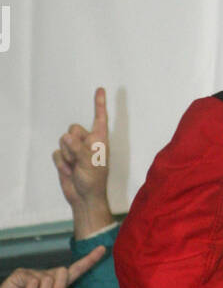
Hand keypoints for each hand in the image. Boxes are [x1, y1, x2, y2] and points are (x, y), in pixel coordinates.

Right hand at [53, 88, 113, 237]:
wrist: (84, 198)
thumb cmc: (94, 180)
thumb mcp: (90, 163)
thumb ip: (79, 148)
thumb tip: (67, 137)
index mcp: (99, 140)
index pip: (100, 118)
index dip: (99, 104)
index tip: (100, 89)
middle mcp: (87, 142)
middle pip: (73, 128)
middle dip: (73, 143)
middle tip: (80, 158)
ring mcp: (75, 150)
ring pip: (62, 141)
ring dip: (67, 155)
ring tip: (76, 167)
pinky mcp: (64, 158)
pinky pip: (56, 153)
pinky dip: (60, 163)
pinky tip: (69, 172)